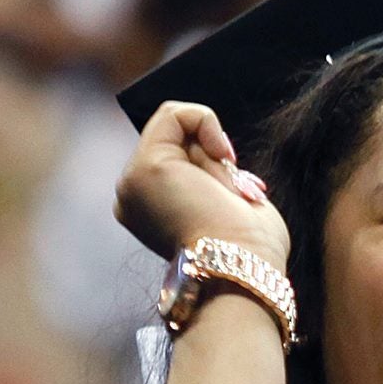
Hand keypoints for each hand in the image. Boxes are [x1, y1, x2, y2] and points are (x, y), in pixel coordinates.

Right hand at [114, 101, 288, 267]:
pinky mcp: (144, 167)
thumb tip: (214, 148)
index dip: (215, 166)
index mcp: (150, 211)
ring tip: (225, 190)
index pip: (179, 161)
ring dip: (213, 155)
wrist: (242, 270)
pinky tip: (221, 157)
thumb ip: (211, 176)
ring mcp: (132, 182)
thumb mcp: (230, 203)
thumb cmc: (249, 249)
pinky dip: (206, 122)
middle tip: (233, 195)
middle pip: (177, 143)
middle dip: (215, 161)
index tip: (239, 192)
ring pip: (175, 128)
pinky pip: (174, 113)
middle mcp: (133, 197)